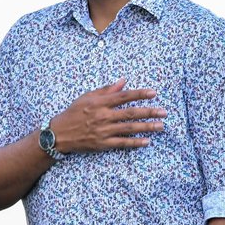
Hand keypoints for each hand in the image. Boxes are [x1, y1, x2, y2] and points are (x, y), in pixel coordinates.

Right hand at [49, 78, 166, 153]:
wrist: (59, 133)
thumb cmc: (74, 112)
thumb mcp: (88, 96)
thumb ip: (107, 90)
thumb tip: (123, 81)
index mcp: (100, 102)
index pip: (124, 96)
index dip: (140, 94)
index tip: (153, 93)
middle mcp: (103, 116)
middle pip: (131, 113)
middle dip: (149, 112)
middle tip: (164, 112)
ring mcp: (104, 131)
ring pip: (130, 128)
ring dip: (147, 127)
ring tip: (161, 126)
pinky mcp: (103, 144)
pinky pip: (122, 143)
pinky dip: (135, 143)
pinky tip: (147, 141)